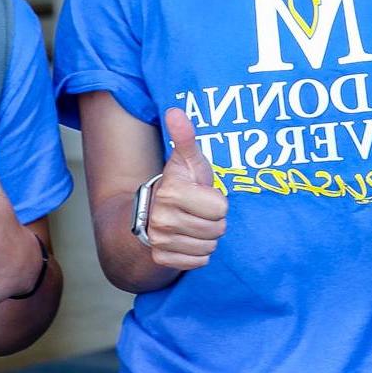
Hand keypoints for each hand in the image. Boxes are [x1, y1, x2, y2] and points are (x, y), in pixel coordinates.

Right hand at [142, 108, 227, 271]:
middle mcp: (162, 218)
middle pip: (217, 229)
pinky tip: (188, 240)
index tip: (202, 195)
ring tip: (194, 224)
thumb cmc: (180, 184)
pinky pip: (199, 261)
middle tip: (199, 211)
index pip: (220, 208)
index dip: (217, 201)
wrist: (151, 214)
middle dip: (213, 220)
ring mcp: (160, 240)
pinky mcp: (162, 258)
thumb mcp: (187, 160)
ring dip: (207, 237)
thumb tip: (175, 111)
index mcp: (171, 192)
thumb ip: (185, 137)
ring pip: (209, 246)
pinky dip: (198, 253)